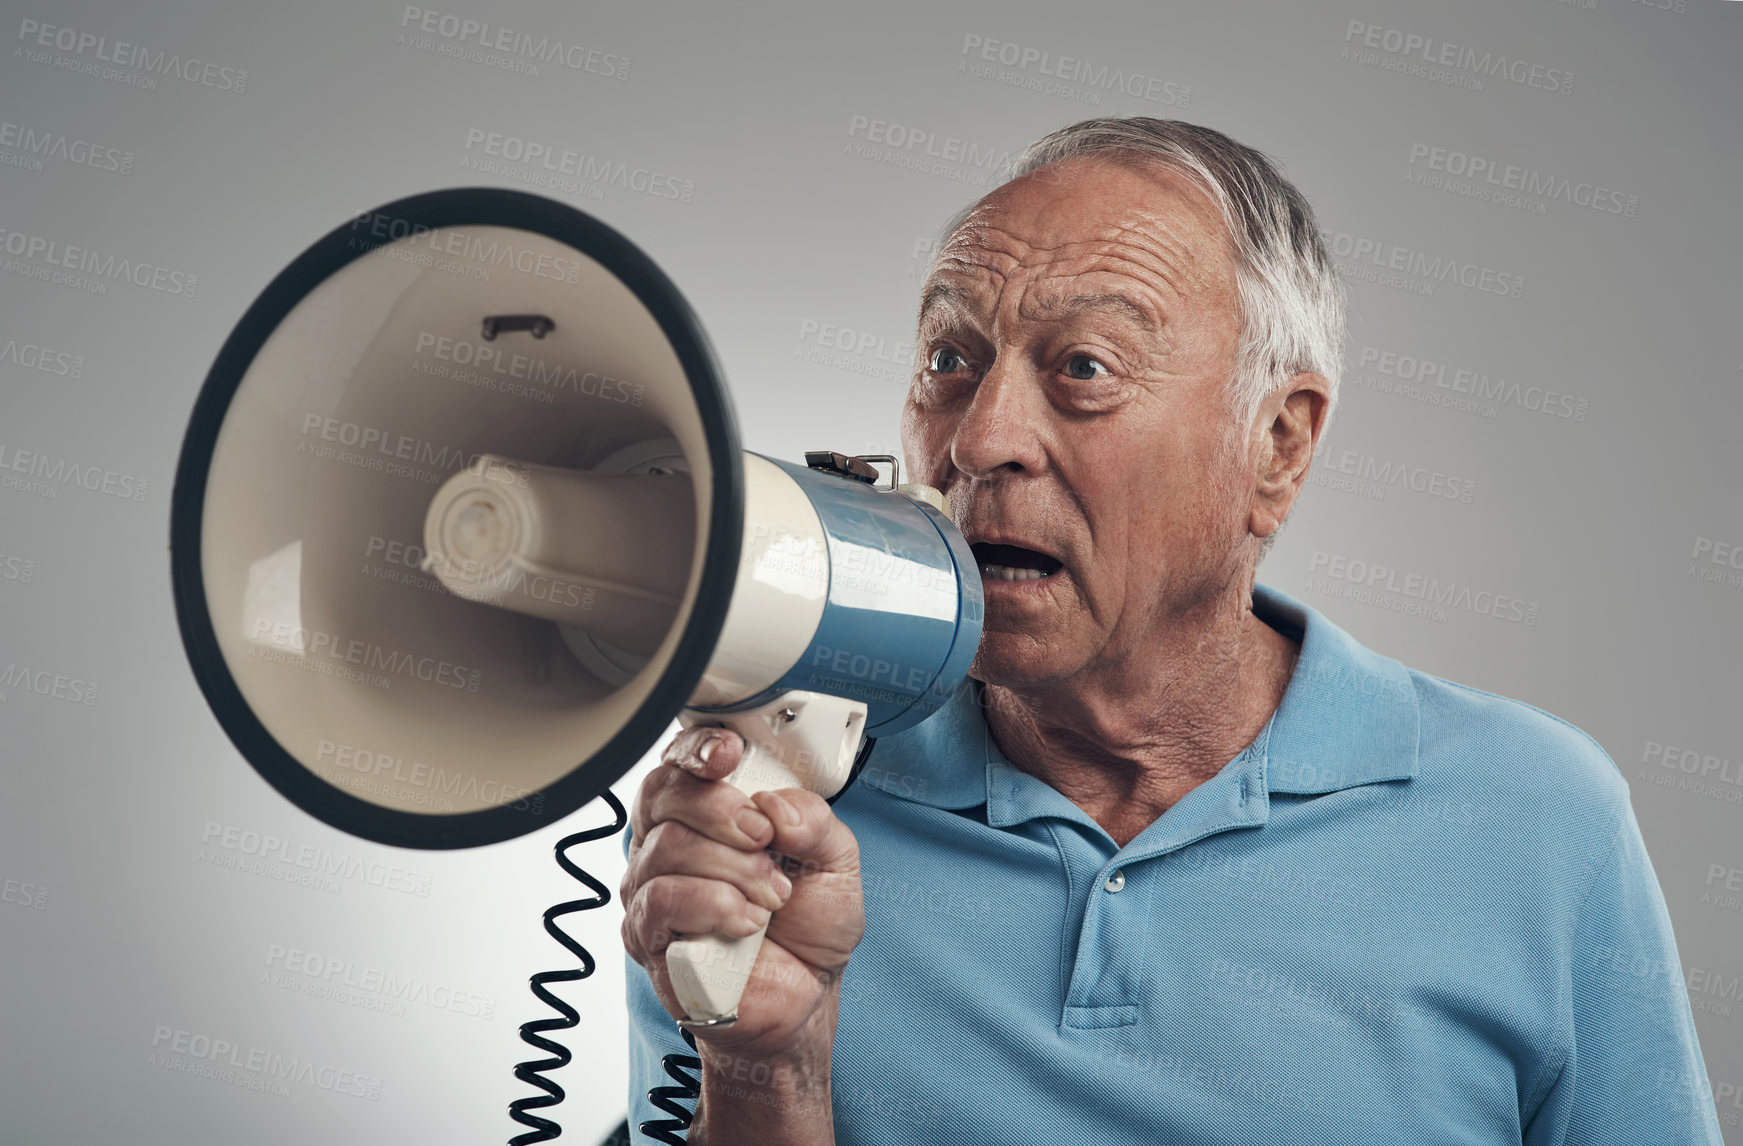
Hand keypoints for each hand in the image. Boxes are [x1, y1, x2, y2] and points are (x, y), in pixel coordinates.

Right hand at [621, 724, 865, 1063]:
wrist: (803, 999)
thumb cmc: (808, 928)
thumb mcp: (837, 861)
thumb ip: (815, 821)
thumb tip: (776, 806)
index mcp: (709, 815)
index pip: (681, 762)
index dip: (697, 748)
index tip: (728, 754)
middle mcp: (670, 845)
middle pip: (665, 794)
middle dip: (724, 811)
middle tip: (766, 840)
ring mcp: (652, 890)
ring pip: (667, 848)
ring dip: (733, 870)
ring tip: (770, 897)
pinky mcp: (648, 938)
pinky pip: (662, 902)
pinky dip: (714, 907)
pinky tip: (746, 923)